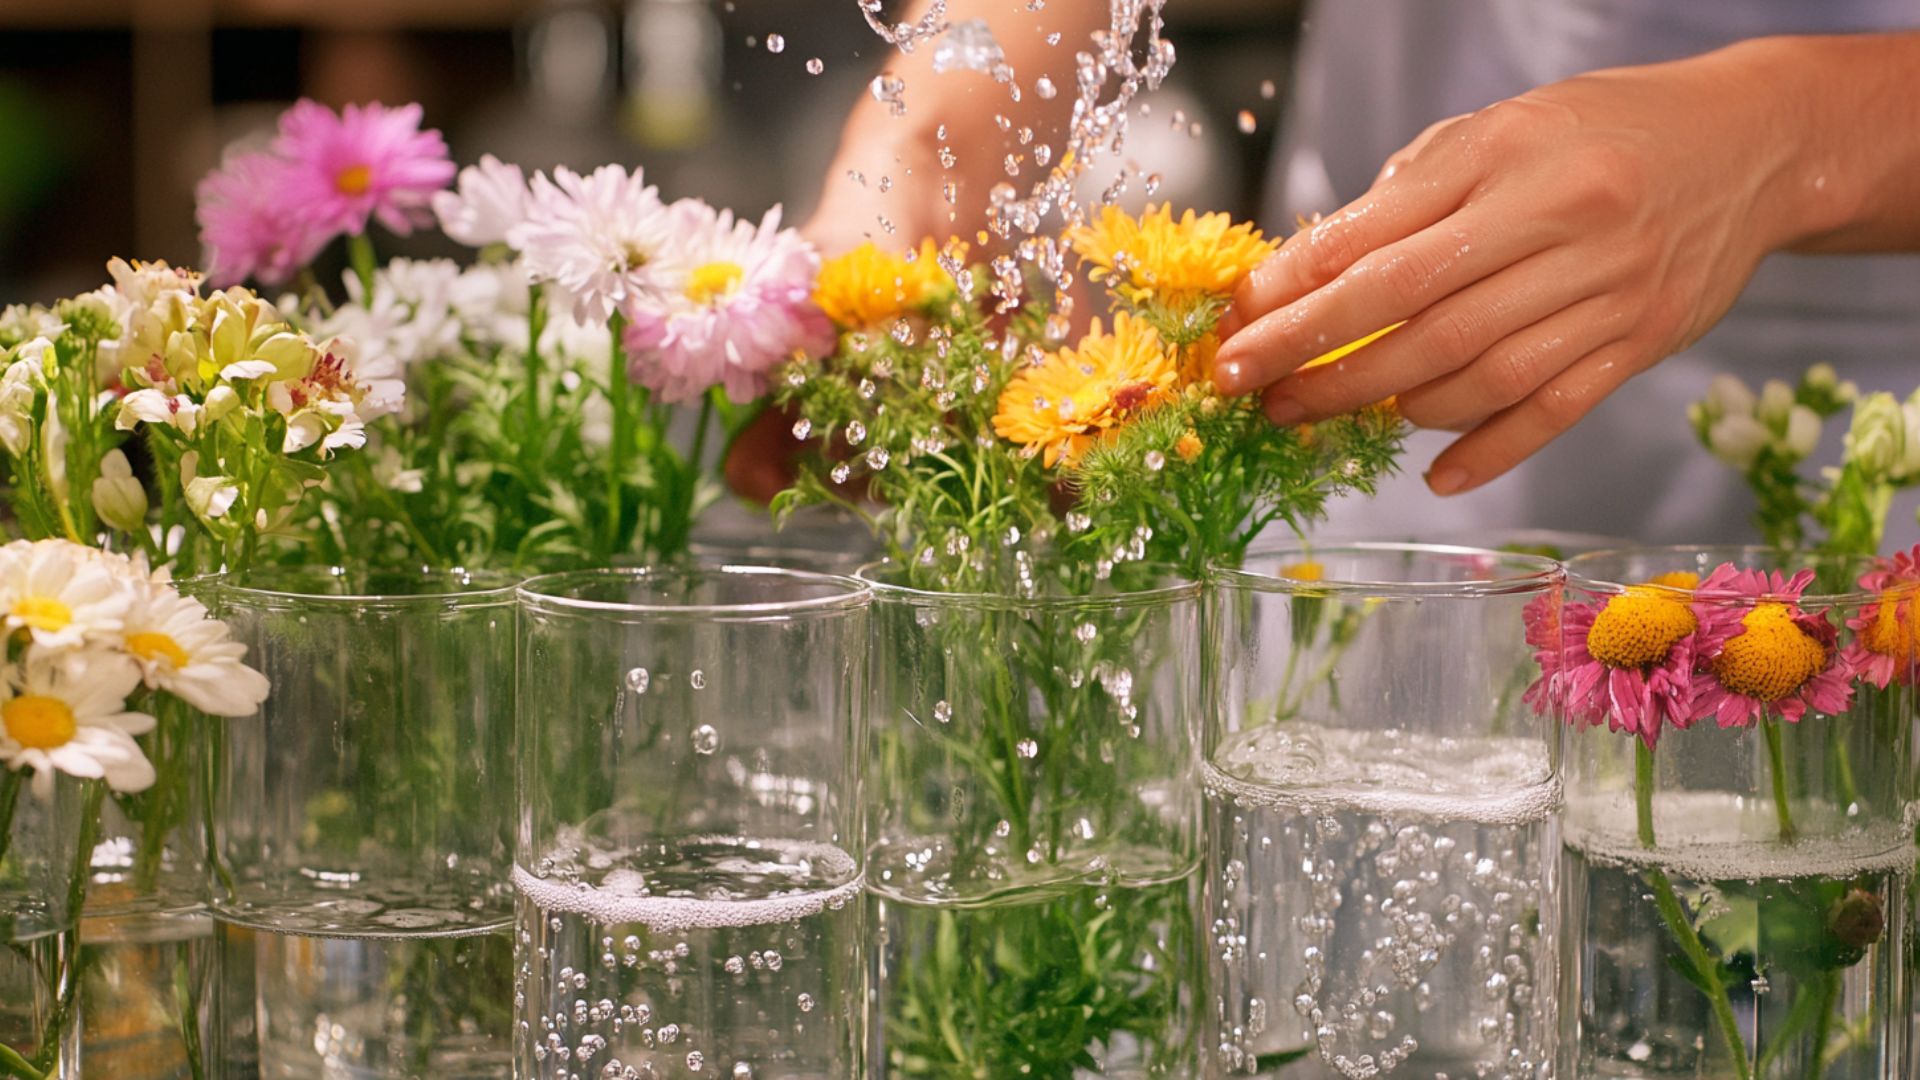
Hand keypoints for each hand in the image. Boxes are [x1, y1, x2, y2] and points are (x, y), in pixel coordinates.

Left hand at [1212, 46, 1806, 494]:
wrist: (1750, 143)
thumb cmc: (1596, 133)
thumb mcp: (1496, 132)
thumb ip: (1409, 196)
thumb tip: (1310, 271)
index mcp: (1506, 159)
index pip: (1378, 240)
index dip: (1297, 290)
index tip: (1237, 324)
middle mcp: (1558, 223)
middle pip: (1414, 315)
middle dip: (1318, 360)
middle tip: (1253, 390)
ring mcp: (1605, 289)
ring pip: (1477, 371)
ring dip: (1388, 404)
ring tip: (1322, 412)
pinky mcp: (1641, 341)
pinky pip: (1553, 408)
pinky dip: (1488, 449)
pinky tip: (1434, 473)